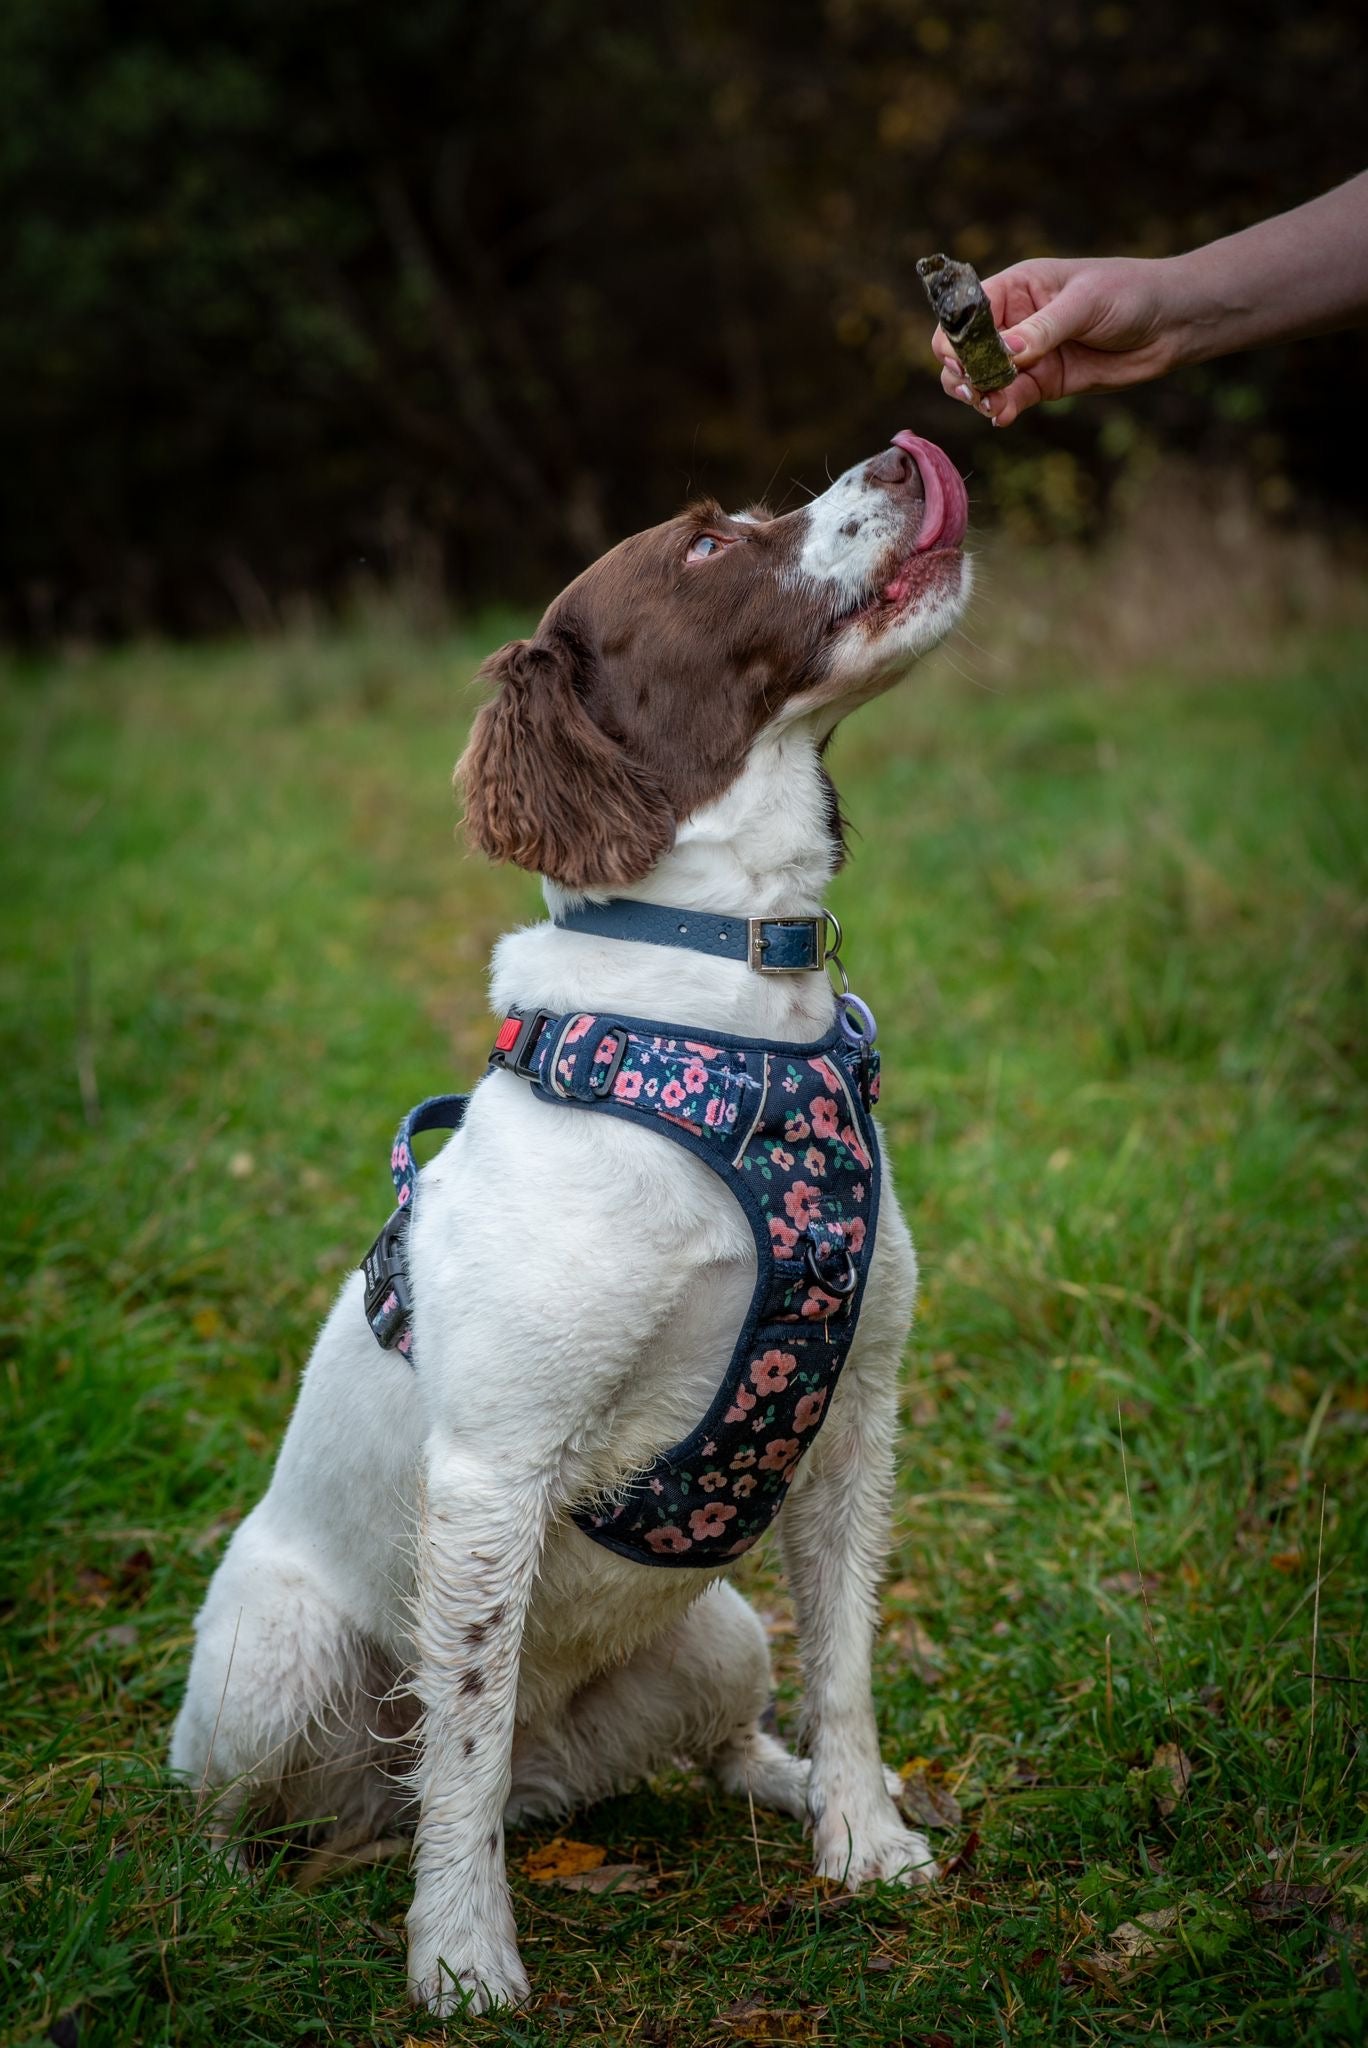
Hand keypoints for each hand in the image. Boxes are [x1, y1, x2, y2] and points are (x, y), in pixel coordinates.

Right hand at [932, 255, 1182, 427]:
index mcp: (1015, 287)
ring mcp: (1026, 356)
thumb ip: (1043, 328)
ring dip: (979, 395)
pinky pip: (1008, 400)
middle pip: (963, 351)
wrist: (1170, 324)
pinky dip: (1000, 409)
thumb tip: (1006, 352)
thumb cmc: (1129, 294)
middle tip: (976, 389)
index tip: (967, 359)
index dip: (957, 336)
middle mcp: (1013, 321)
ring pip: (981, 380)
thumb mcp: (1085, 303)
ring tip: (992, 405)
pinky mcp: (1042, 384)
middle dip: (962, 372)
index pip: (965, 312)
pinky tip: (1003, 415)